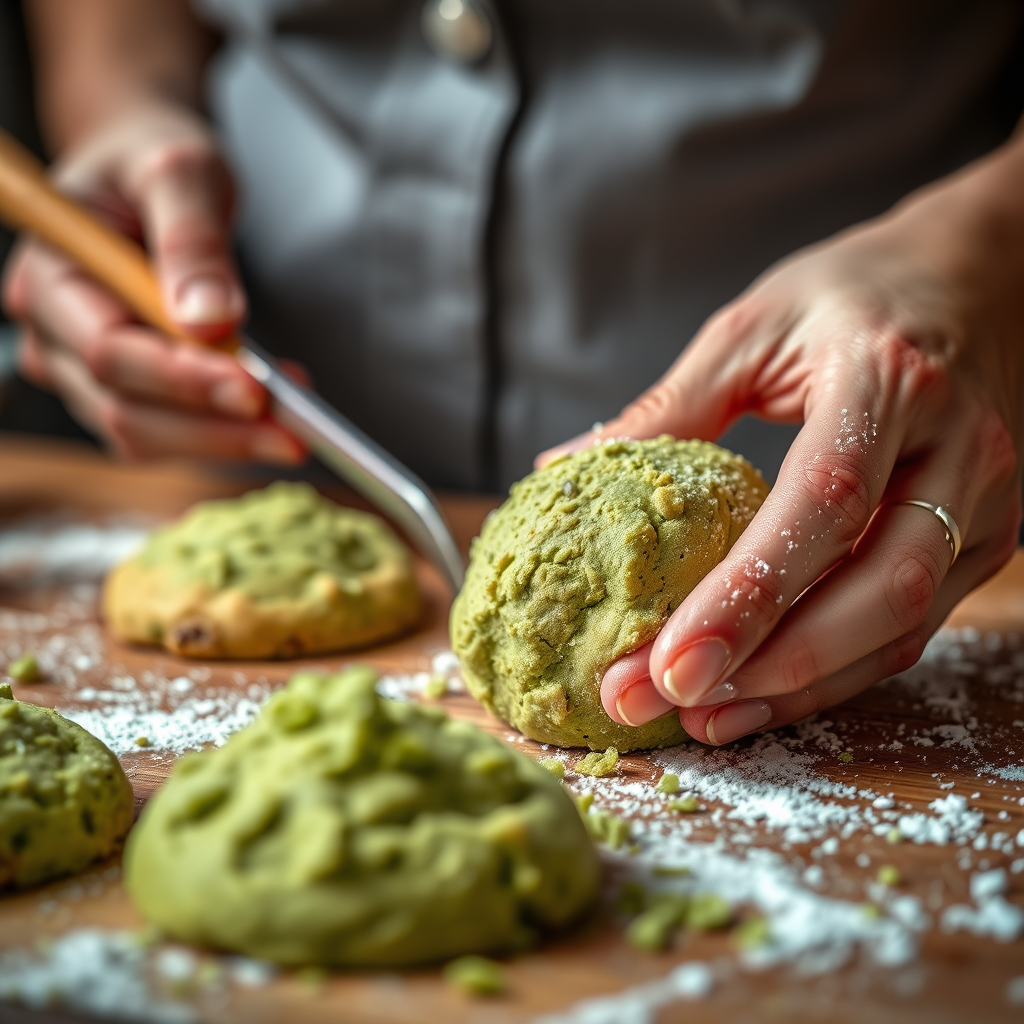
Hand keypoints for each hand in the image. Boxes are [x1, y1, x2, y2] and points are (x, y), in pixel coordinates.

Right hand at [1, 98, 303, 463]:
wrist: (147, 175)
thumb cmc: (154, 163)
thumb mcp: (181, 172)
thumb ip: (193, 241)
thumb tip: (212, 320)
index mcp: (49, 276)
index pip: (110, 351)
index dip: (183, 379)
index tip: (255, 390)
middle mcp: (51, 334)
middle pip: (125, 410)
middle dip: (214, 427)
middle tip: (294, 430)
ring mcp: (79, 370)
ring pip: (146, 436)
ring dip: (223, 440)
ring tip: (294, 428)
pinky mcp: (120, 391)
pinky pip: (166, 434)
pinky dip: (221, 433)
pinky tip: (272, 417)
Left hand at [541, 134, 1023, 745]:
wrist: (979, 280)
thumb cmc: (855, 295)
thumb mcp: (752, 329)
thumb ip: (668, 408)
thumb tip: (562, 470)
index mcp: (889, 380)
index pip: (822, 505)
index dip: (746, 595)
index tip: (665, 661)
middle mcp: (958, 451)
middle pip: (878, 588)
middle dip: (768, 665)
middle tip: (666, 702)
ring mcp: (987, 503)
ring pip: (900, 627)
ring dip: (798, 686)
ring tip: (705, 719)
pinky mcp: (987, 538)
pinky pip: (910, 626)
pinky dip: (834, 670)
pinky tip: (763, 692)